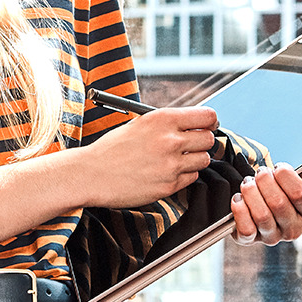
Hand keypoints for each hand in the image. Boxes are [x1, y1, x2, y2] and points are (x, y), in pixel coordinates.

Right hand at [72, 106, 219, 207]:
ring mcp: (171, 164)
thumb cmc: (112, 149)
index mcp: (162, 119)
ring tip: (174, 160)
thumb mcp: (139, 124)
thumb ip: (167, 124)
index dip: (210, 122)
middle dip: (202, 142)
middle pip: (210, 139)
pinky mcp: (169, 185)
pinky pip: (192, 177)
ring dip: (194, 160)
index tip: (207, 126)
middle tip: (190, 145)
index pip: (207, 116)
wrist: (91, 174)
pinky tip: (166, 172)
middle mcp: (170, 140)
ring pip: (204, 159)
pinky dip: (184, 175)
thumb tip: (195, 125)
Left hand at [230, 164, 301, 245]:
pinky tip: (238, 198)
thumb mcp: (300, 181)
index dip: (286, 176)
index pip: (301, 194)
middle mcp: (294, 229)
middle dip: (265, 181)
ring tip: (248, 182)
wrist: (259, 201)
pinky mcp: (251, 240)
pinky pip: (246, 229)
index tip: (278, 167)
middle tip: (260, 172)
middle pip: (278, 203)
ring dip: (251, 192)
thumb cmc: (281, 188)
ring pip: (262, 216)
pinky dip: (240, 210)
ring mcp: (273, 237)